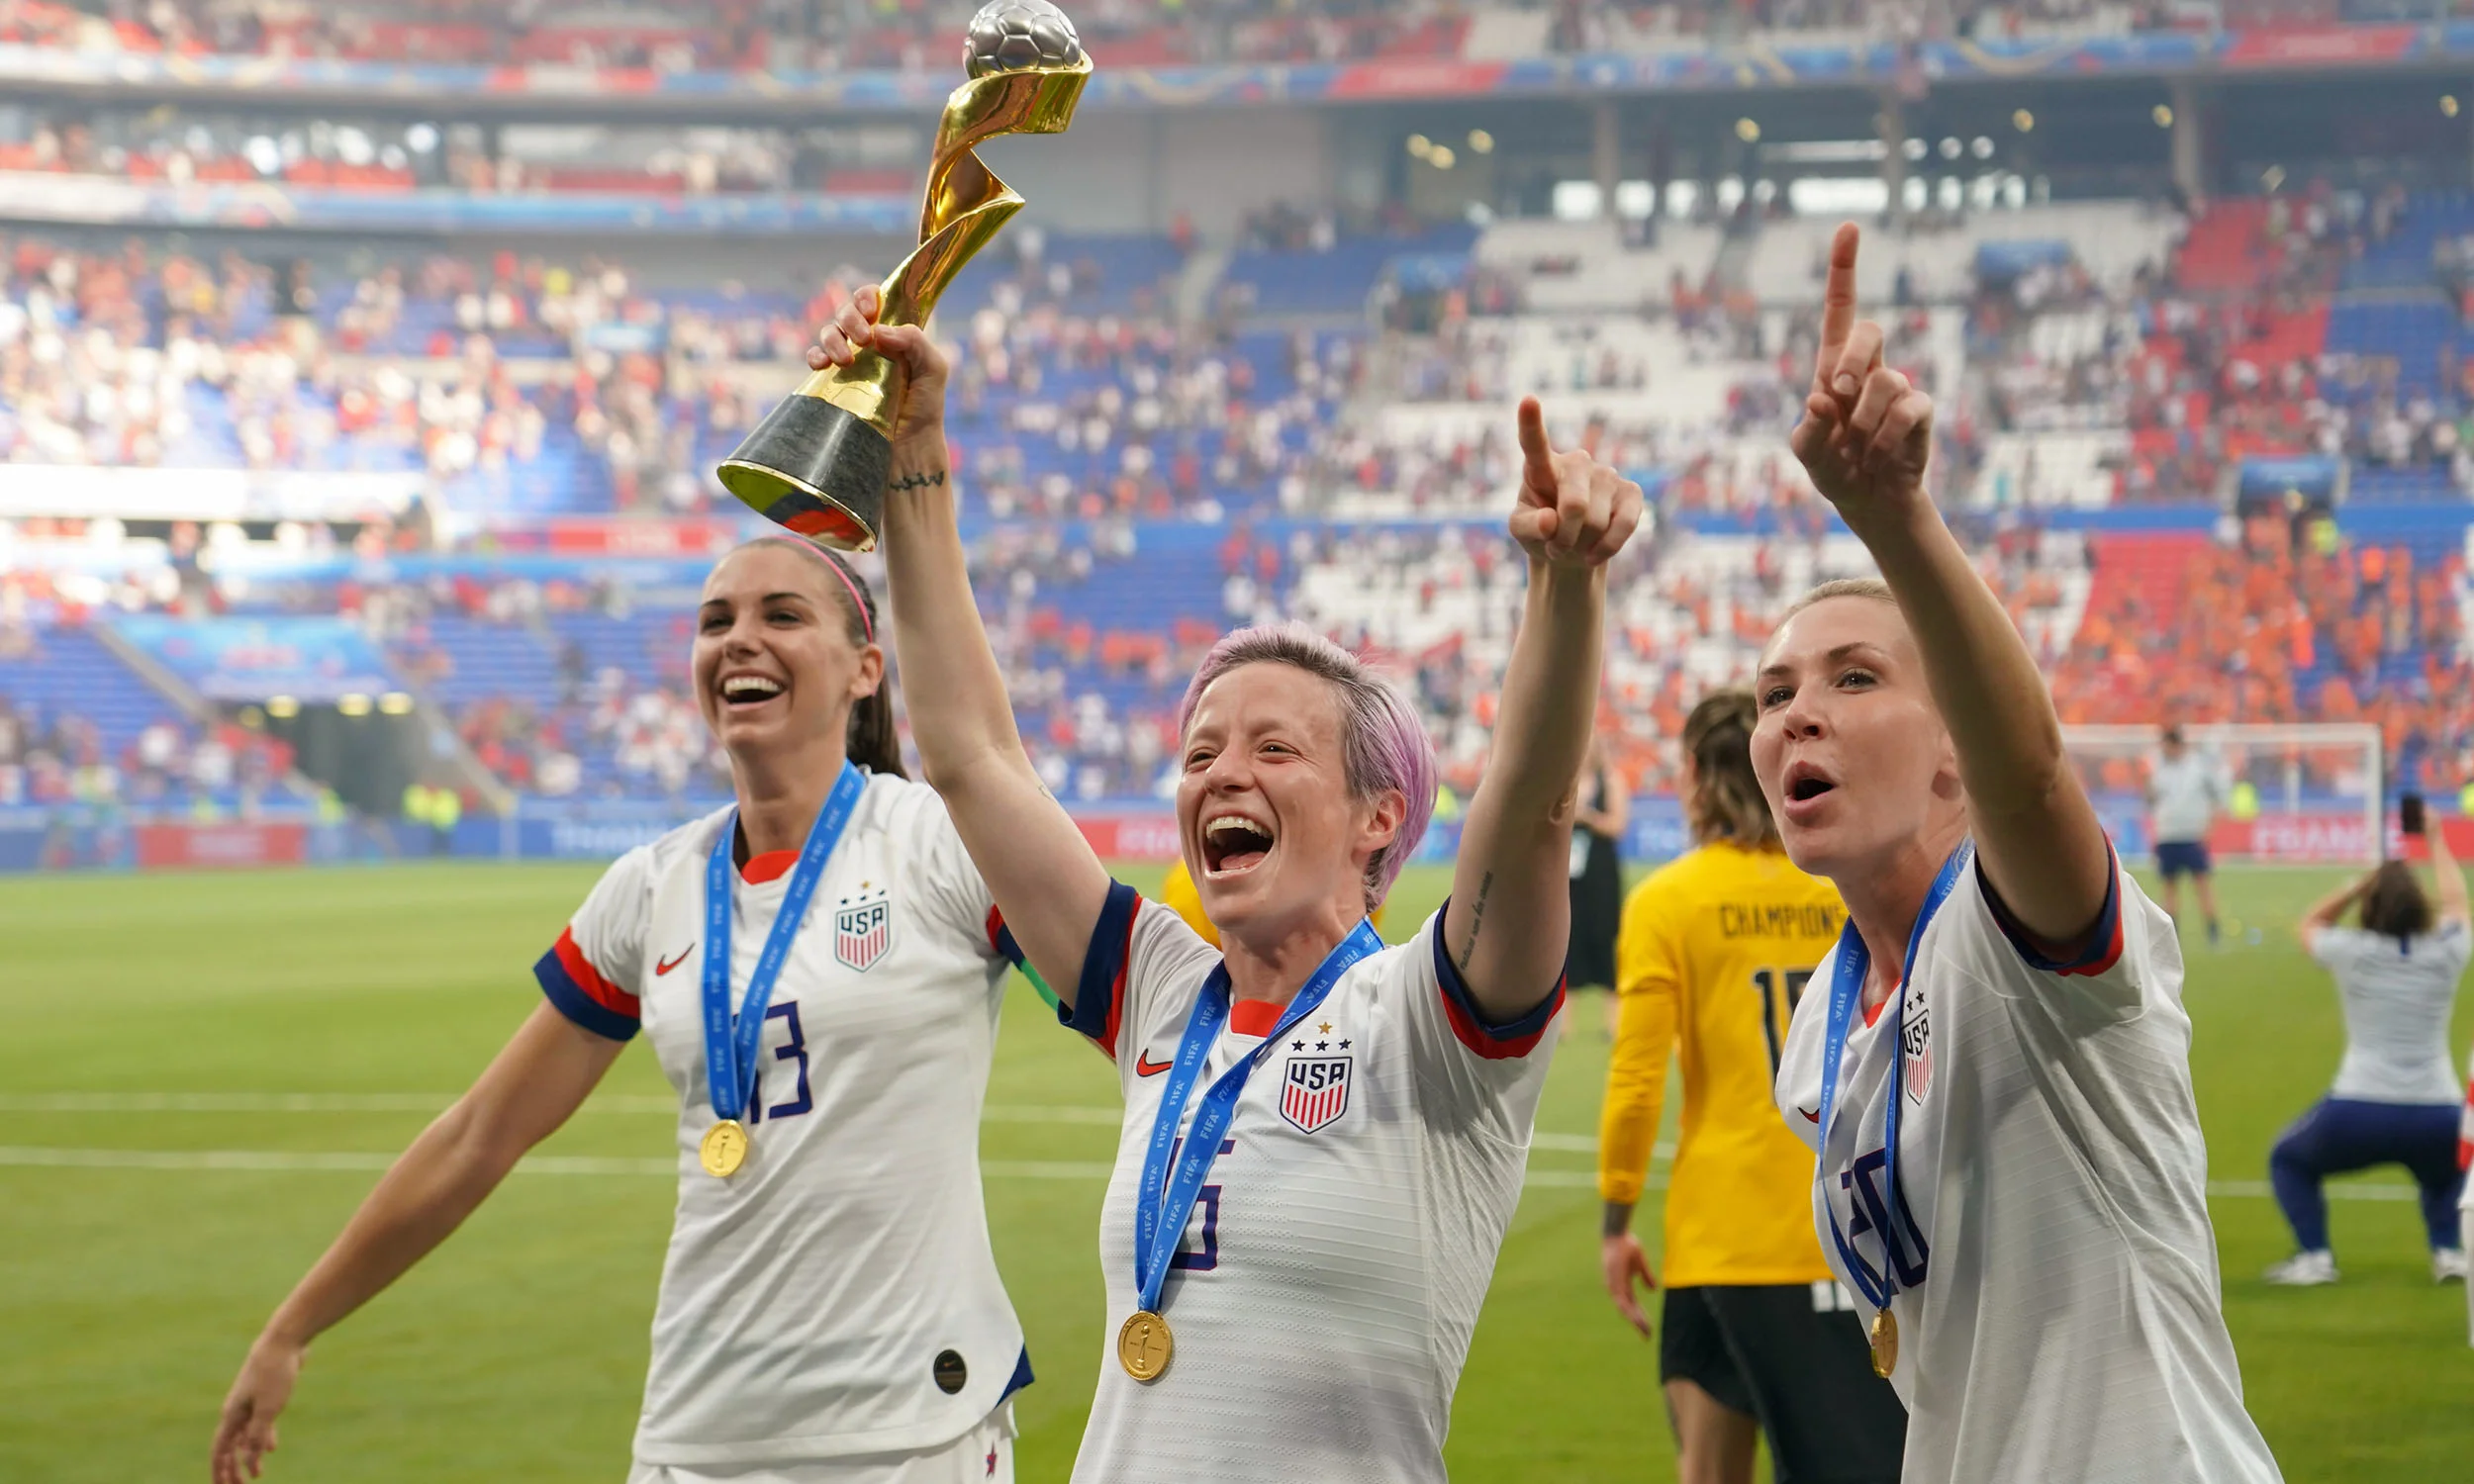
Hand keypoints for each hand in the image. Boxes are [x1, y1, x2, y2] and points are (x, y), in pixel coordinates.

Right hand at [211, 1334, 304, 1483]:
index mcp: (232, 1415)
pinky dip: (263, 1437)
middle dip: (233, 1468)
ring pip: (245, 1436)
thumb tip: (251, 1459)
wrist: (284, 1341)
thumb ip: (259, 1434)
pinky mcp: (265, 1395)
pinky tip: (271, 1449)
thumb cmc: (274, 1373)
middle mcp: (236, 1411)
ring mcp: (250, 1402)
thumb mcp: (269, 1409)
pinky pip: (259, 1423)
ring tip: (256, 1474)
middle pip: (231, 1446)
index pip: (220, 1450)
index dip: (219, 1470)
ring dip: (249, 1455)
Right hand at [806, 284, 950, 465]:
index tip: (871, 312)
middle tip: (863, 339)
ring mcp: (849, 361)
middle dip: (850, 318)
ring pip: (829, 332)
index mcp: (892, 333)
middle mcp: (868, 343)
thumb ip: (916, 341)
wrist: (908, 446)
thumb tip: (879, 329)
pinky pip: (815, 359)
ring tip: (846, 361)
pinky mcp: (832, 382)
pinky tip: (823, 365)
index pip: (873, 300)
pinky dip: (814, 356)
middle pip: (847, 312)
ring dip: (832, 338)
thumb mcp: (934, 369)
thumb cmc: (925, 407)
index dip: (867, 297)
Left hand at [1511, 397, 1643, 568]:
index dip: (1530, 423)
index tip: (1528, 399)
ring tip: (1573, 545)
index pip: (1534, 444)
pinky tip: (1594, 553)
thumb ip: (1527, 526)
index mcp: (1541, 466)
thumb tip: (1550, 519)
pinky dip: (1607, 548)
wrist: (1572, 547)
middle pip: (1574, 506)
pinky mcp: (1632, 492)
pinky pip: (1625, 525)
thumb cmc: (1541, 532)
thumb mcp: (1521, 532)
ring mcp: (1607, 474)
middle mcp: (1577, 462)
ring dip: (1581, 545)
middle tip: (1555, 549)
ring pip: (1597, 522)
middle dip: (1564, 537)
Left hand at [1601, 1231, 1657, 1336]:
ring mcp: (1613, 1287)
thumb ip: (1646, 1276)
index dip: (1639, 1316)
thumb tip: (1653, 1289)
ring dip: (1636, 1321)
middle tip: (1647, 1337)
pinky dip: (1630, 1312)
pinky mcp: (1613, 1284)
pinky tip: (1638, 1320)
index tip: (1648, 1327)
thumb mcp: (1640, 1263)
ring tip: (1646, 1332)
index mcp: (1622, 1284)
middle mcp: (1616, 1289)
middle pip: (1628, 1311)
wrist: (1616, 1235)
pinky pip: (1623, 1302)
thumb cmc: (1627, 1245)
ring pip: (1625, 1310)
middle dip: (1638, 1323)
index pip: (1632, 1305)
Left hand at [1789, 223, 1934, 527]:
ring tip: (1859, 448)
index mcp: (1833, 366)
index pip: (1840, 308)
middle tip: (1839, 393)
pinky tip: (1879, 456)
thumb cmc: (1833, 468)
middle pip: (1868, 330)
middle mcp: (1868, 369)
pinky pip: (1907, 409)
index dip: (1843, 269)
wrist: (1868, 500)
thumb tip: (1821, 399)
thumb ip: (1808, 431)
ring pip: (1886, 380)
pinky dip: (1885, 437)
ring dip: (1864, 421)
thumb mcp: (1807, 453)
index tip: (1848, 227)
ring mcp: (1897, 387)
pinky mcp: (1920, 411)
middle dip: (1851, 359)